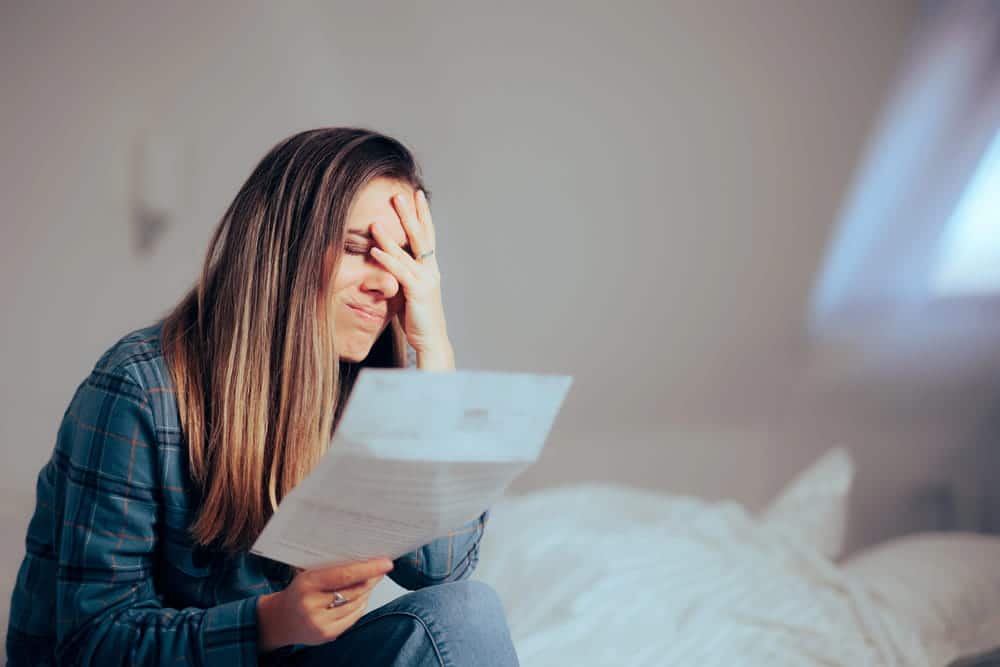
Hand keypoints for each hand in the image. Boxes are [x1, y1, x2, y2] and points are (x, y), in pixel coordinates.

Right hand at [257, 557, 392, 651]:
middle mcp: (312, 604)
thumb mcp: (308, 574)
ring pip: (356, 604)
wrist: (281, 620)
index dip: (368, 568)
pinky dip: (361, 605)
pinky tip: (362, 596)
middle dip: (371, 579)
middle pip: (354, 590)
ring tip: (372, 580)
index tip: (385, 562)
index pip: (344, 574)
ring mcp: (320, 622)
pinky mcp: (327, 635)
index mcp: (307, 583)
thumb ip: (332, 568)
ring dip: (368, 591)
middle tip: (382, 568)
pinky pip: (353, 617)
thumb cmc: (298, 592)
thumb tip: (364, 559)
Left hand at [369, 189, 453, 369]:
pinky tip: (374, 249)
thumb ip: (401, 276)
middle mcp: (430, 270)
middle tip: (400, 195)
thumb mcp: (409, 292)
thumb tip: (387, 265)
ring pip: (406, 252)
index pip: (426, 236)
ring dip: (391, 235)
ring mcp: (426, 280)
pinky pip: (399, 271)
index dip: (422, 215)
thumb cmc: (418, 319)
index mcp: (430, 269)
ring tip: (376, 220)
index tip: (417, 196)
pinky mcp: (417, 291)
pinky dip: (387, 259)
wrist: (432, 341)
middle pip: (420, 236)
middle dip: (410, 214)